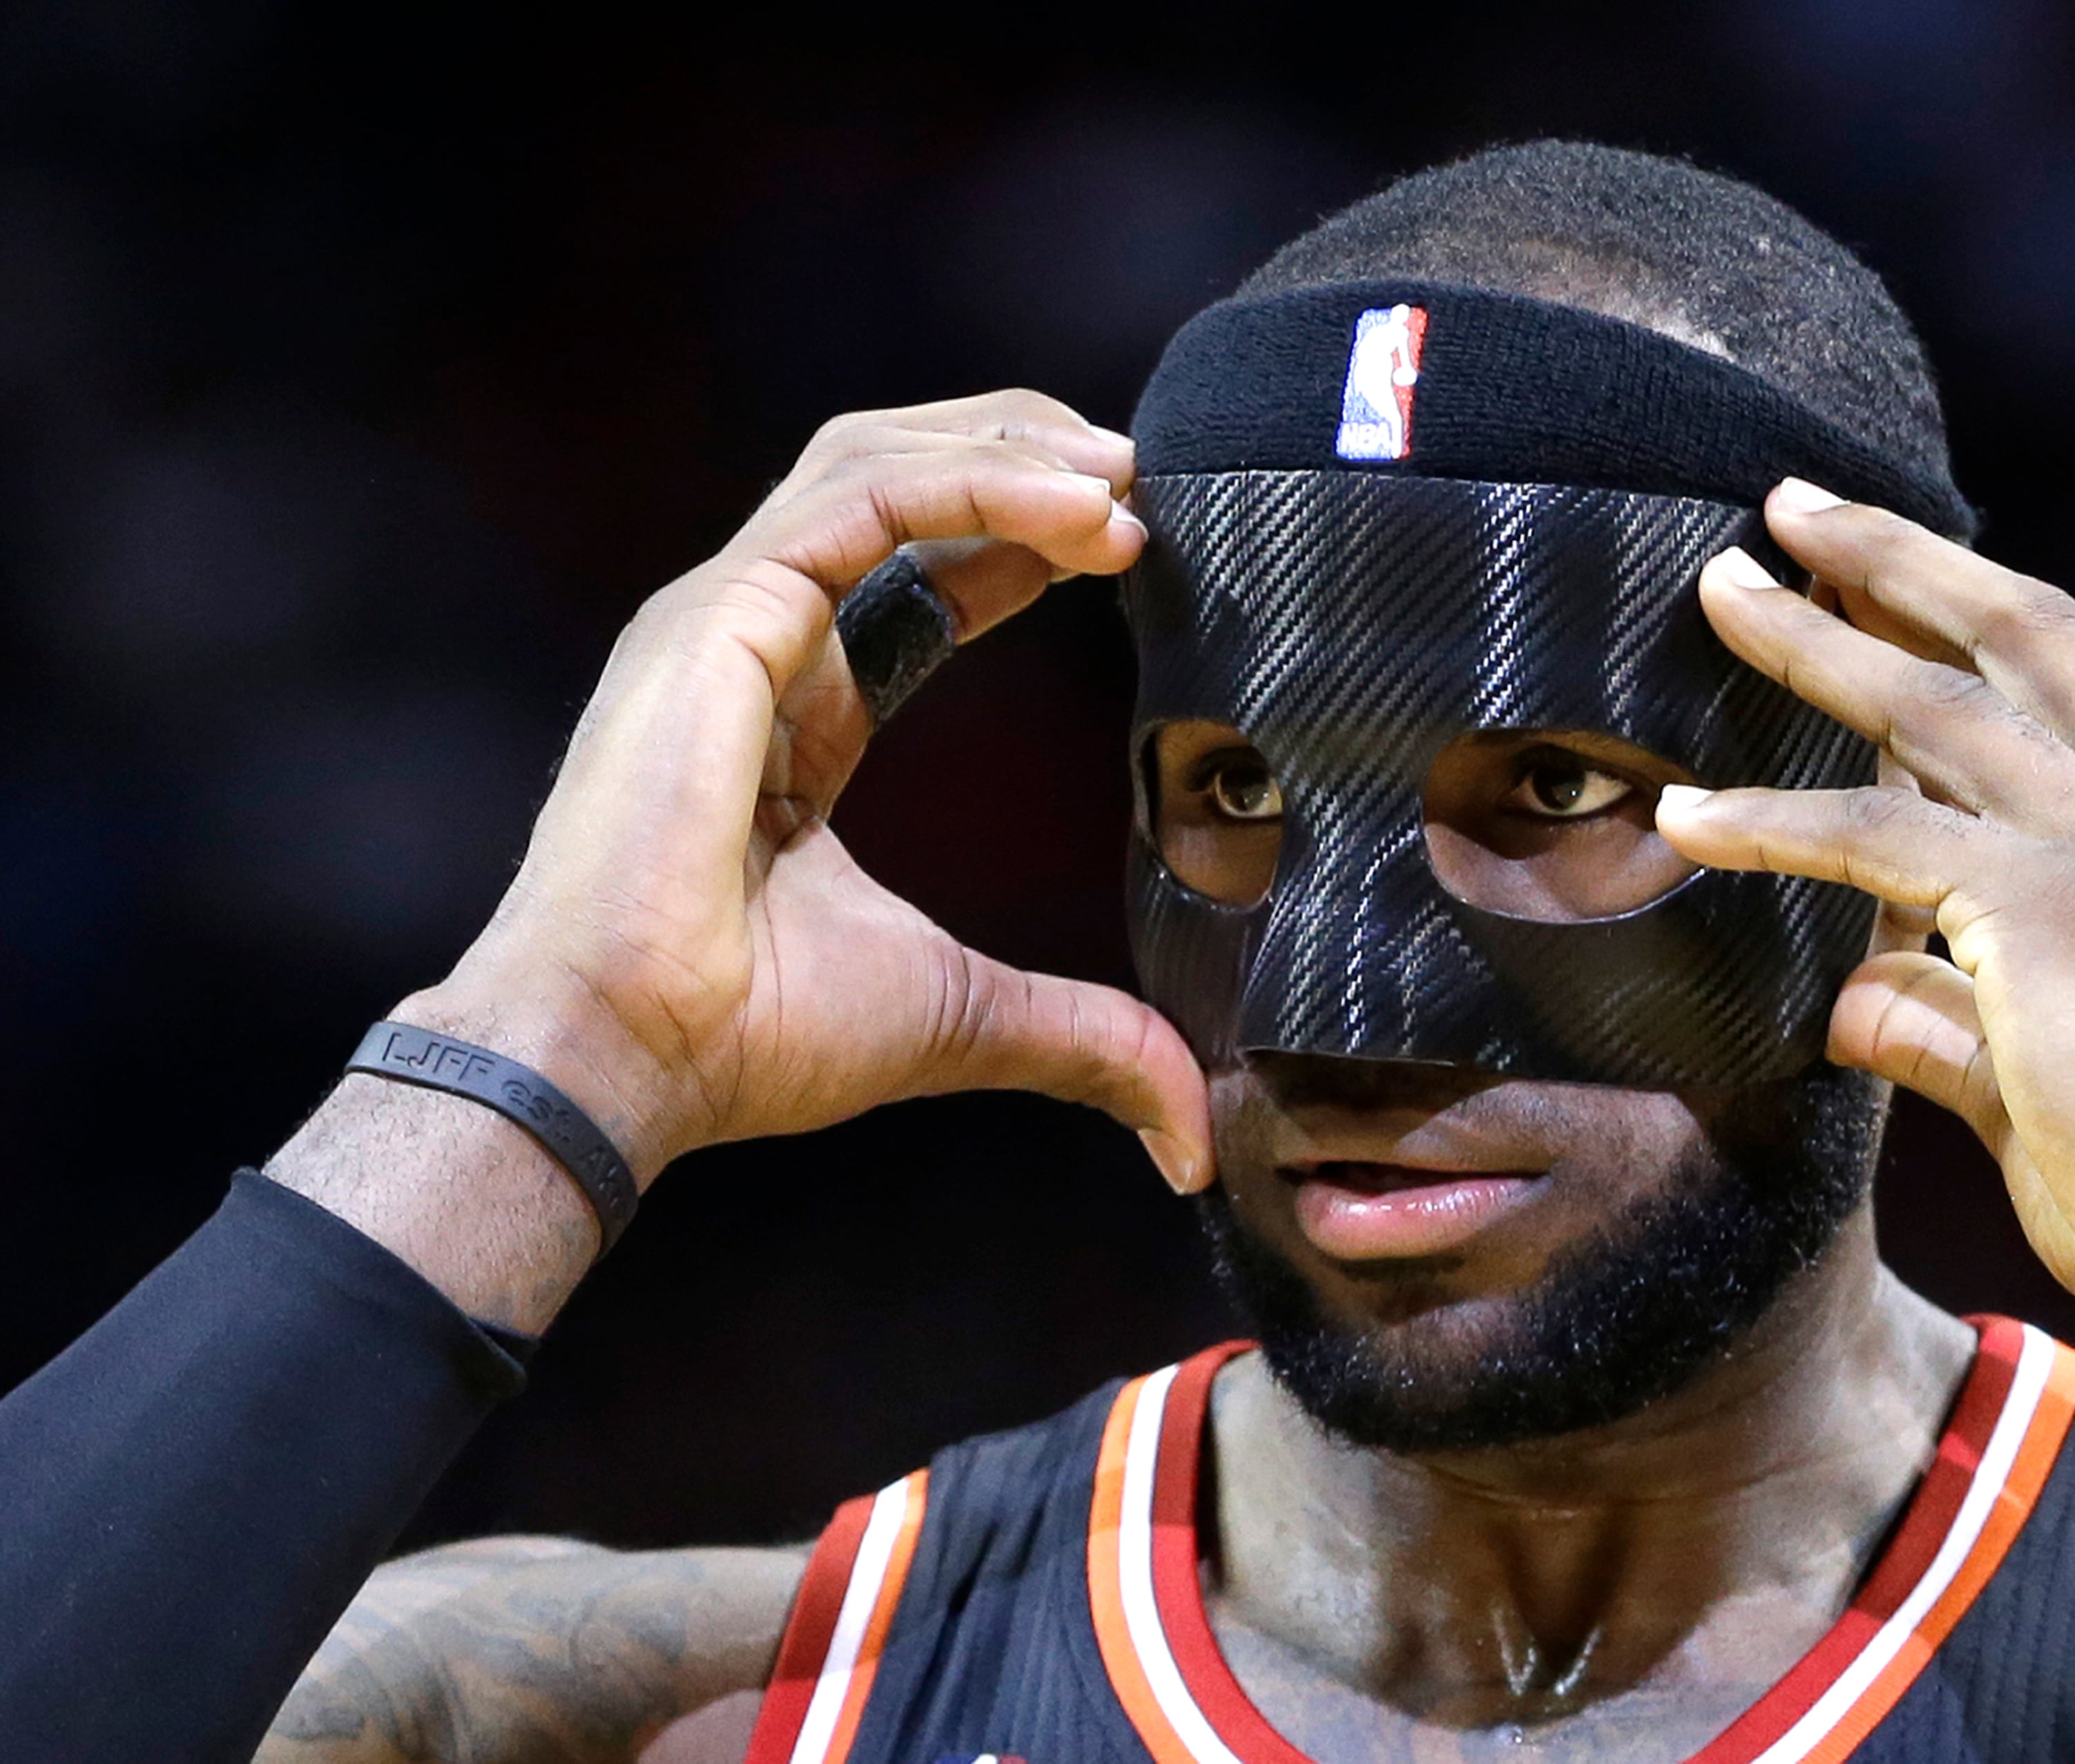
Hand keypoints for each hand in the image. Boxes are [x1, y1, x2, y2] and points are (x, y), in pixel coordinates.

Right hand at [412, 391, 1210, 1192]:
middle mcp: (753, 638)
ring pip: (874, 461)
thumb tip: (1189, 1131)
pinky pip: (863, 502)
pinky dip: (977, 484)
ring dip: (1010, 448)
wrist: (627, 1060)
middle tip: (1140, 473)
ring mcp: (723, 616)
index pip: (919, 569)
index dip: (1023, 536)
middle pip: (891, 475)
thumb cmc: (746, 1039)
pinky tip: (1078, 510)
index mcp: (796, 707)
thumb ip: (1081, 1040)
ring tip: (1124, 475)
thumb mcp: (964, 1017)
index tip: (1129, 541)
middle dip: (1020, 452)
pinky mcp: (717, 616)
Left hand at [1655, 479, 2074, 1430]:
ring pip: (1939, 709)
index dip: (1971, 614)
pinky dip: (1772, 827)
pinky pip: (1879, 843)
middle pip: (2024, 636)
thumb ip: (1951, 1018)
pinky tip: (1684, 823)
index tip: (1887, 573)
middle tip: (1793, 507)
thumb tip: (1849, 994)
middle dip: (1900, 558)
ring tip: (1716, 586)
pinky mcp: (2057, 914)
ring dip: (1816, 639)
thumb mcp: (2056, 1082)